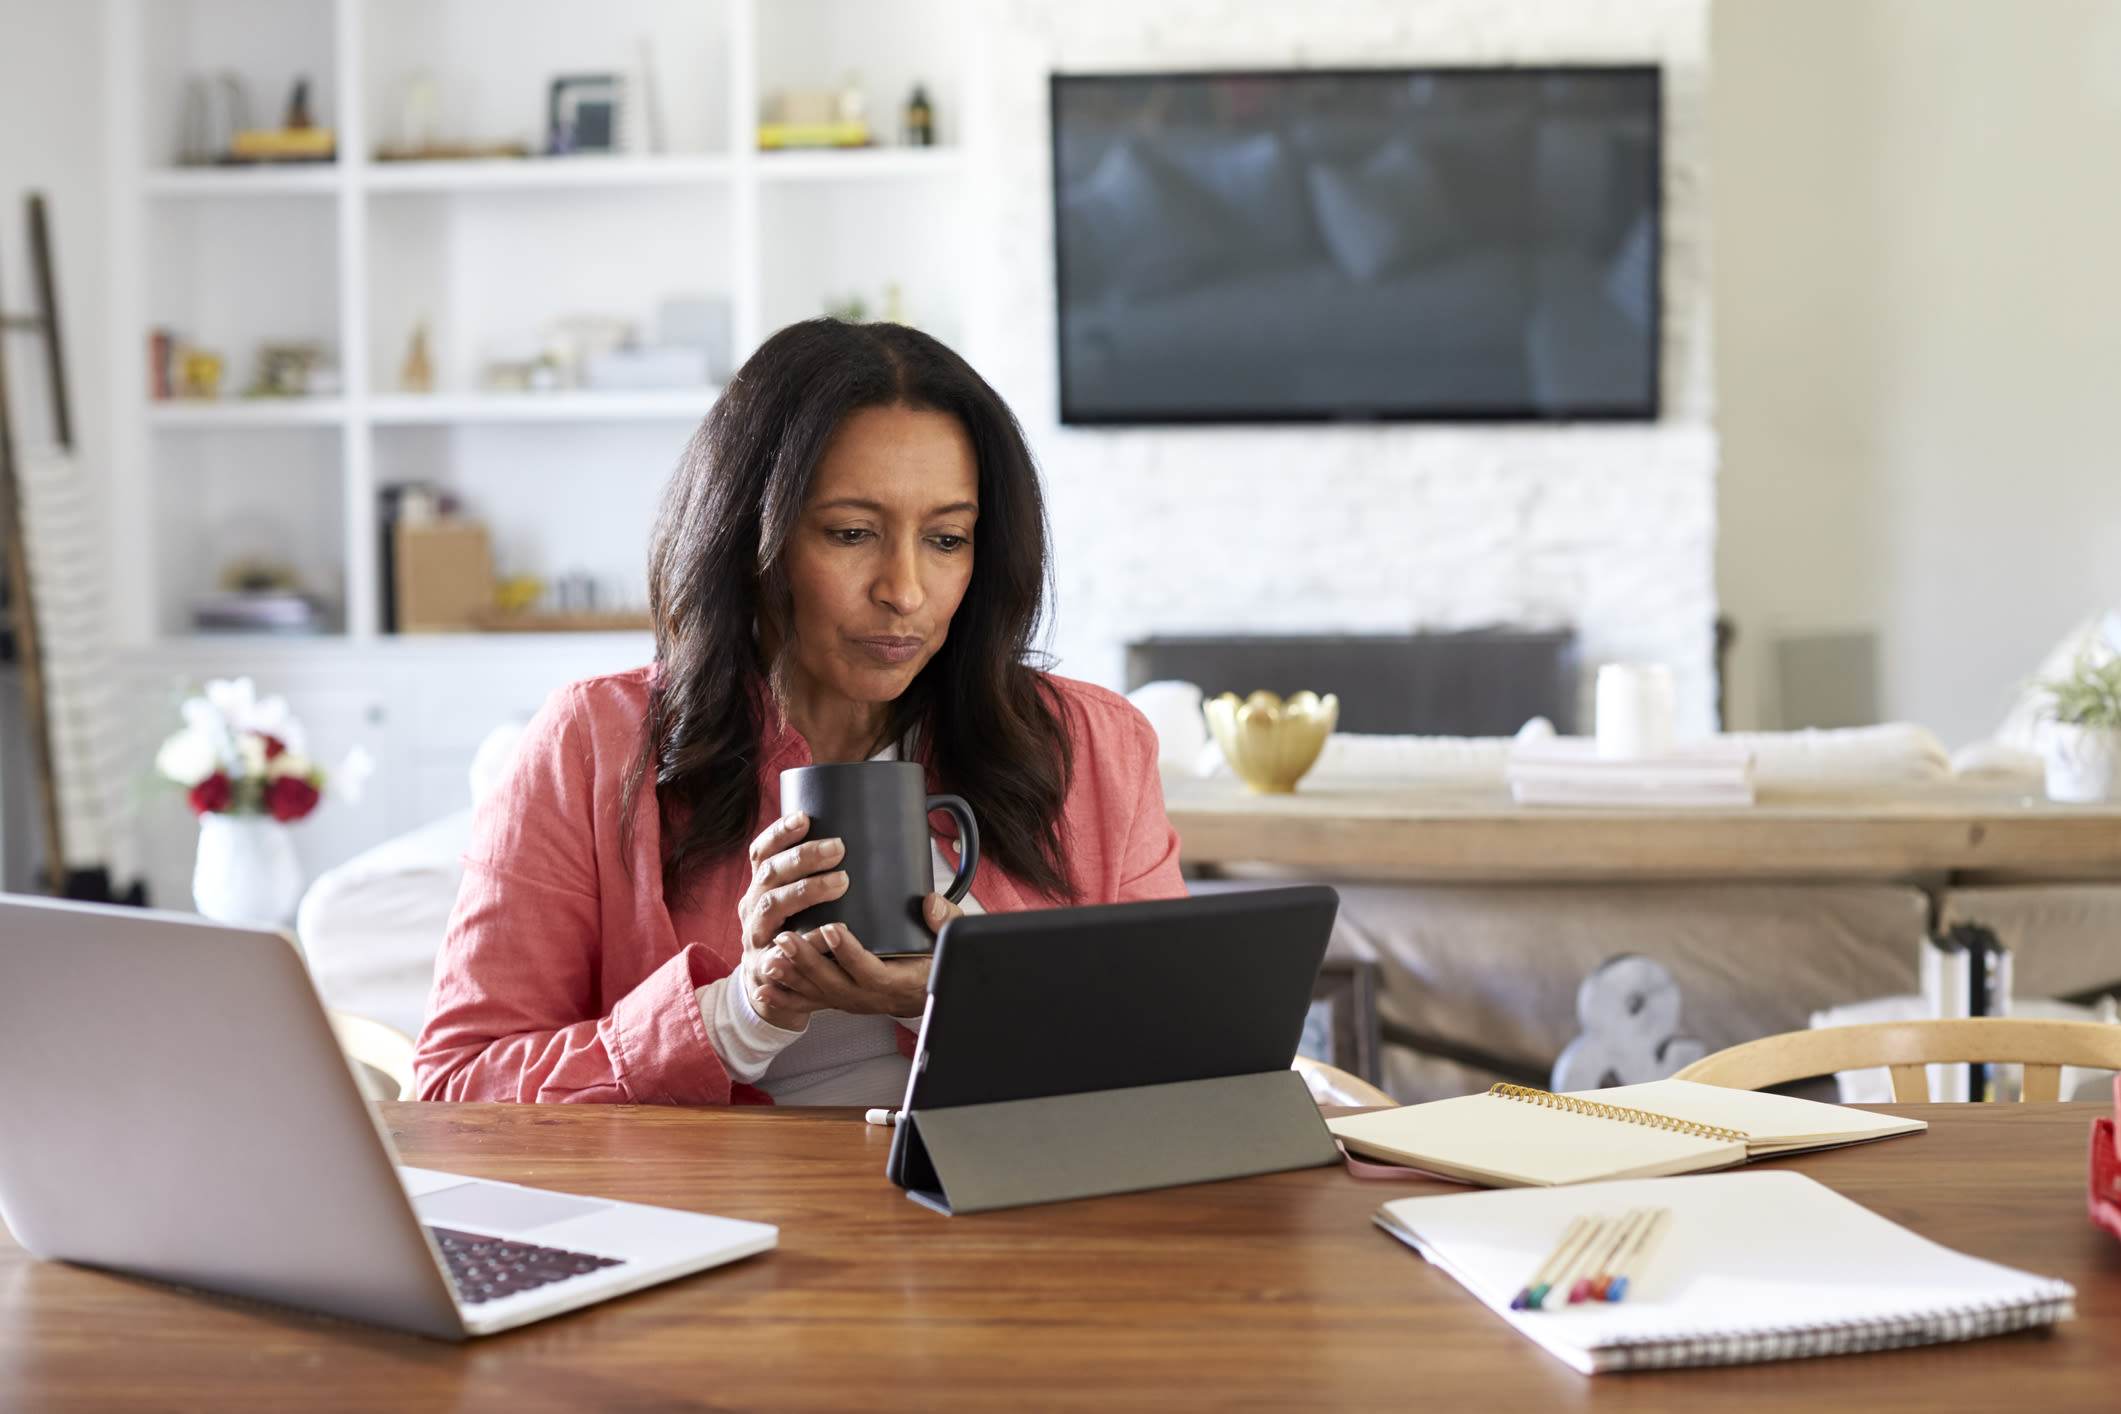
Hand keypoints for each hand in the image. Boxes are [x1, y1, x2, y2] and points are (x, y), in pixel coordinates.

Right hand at [736, 811, 847, 1028]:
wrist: (770, 987)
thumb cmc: (795, 933)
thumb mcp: (795, 903)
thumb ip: (816, 879)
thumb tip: (861, 842)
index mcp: (761, 887)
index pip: (762, 853)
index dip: (779, 833)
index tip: (804, 818)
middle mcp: (753, 908)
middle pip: (770, 875)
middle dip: (802, 857)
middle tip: (838, 848)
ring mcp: (755, 938)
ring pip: (772, 908)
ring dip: (804, 891)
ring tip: (840, 882)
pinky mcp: (766, 967)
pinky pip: (783, 952)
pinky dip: (806, 941)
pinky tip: (829, 933)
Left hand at [756, 922, 932, 1017]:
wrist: (926, 994)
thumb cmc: (934, 963)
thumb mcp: (947, 941)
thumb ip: (943, 922)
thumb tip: (931, 903)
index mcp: (897, 981)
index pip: (870, 970)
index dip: (850, 953)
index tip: (832, 930)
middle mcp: (870, 996)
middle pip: (834, 983)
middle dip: (808, 962)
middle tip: (786, 938)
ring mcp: (851, 1000)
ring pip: (818, 993)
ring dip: (792, 977)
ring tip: (770, 958)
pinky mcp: (838, 1000)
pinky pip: (809, 1002)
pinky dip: (785, 997)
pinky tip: (763, 988)